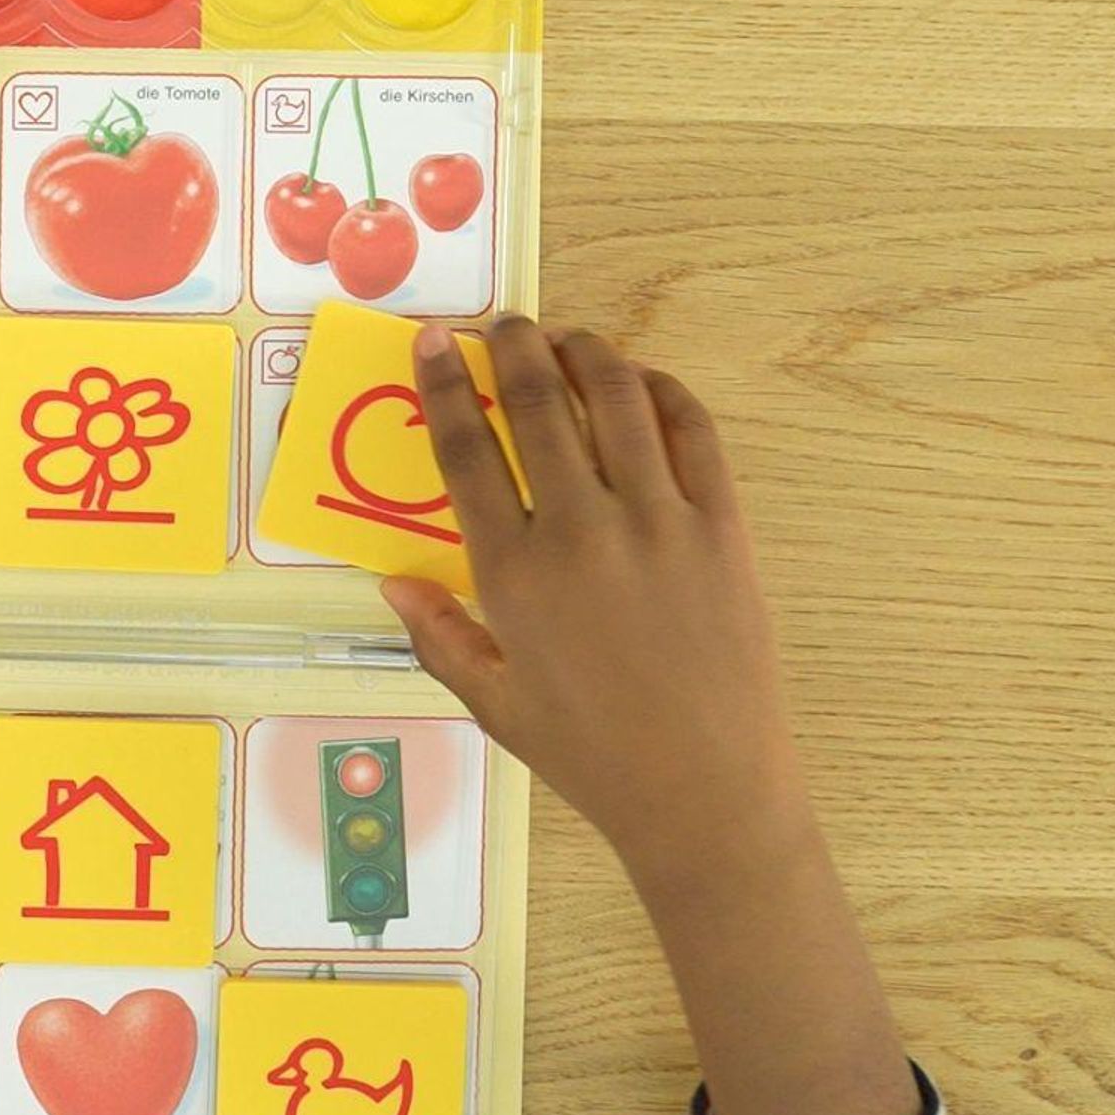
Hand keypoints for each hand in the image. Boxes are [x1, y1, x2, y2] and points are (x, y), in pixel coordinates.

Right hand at [385, 318, 918, 1114]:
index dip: (443, 384)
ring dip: (584, 353)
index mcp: (514, 575)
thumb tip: (393, 579)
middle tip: (499, 323)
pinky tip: (639, 383)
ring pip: (616, 399)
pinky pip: (692, 430)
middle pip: (538, 404)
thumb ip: (439, 635)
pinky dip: (662, 390)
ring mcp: (659, 522)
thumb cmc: (590, 755)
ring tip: (564, 339)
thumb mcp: (493, 704)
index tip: (433, 340)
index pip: (466, 450)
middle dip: (512, 347)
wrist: (707, 791)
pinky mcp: (722, 527)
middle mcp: (582, 531)